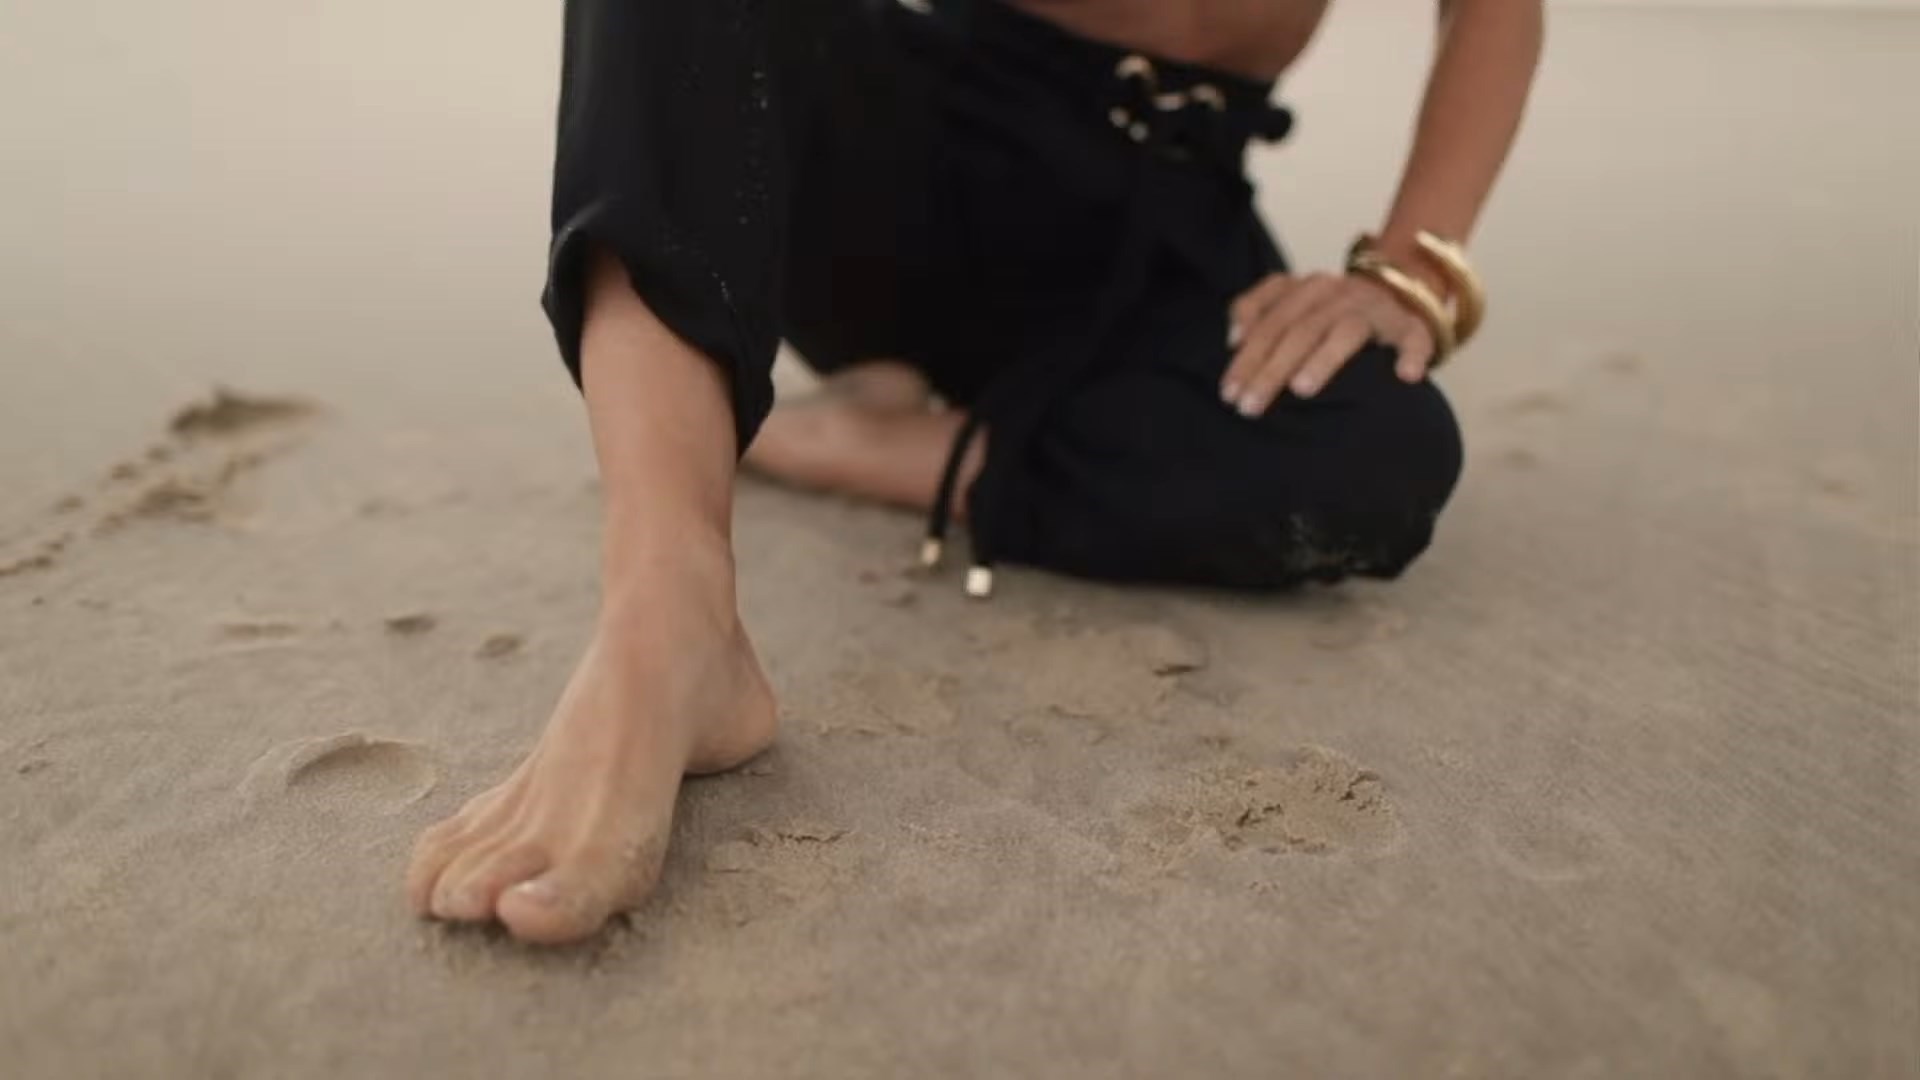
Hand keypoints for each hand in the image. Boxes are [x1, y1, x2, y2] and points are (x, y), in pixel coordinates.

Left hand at [1220, 271, 1435, 415]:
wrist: (1397, 292)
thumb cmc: (1330, 314)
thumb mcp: (1292, 306)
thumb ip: (1258, 313)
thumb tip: (1233, 339)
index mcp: (1306, 288)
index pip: (1269, 321)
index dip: (1246, 357)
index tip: (1228, 393)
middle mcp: (1339, 293)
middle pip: (1299, 330)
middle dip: (1270, 370)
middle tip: (1250, 406)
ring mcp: (1376, 309)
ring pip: (1346, 331)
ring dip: (1323, 360)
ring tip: (1302, 389)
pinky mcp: (1411, 327)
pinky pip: (1413, 338)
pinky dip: (1410, 355)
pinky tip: (1405, 376)